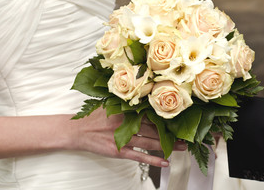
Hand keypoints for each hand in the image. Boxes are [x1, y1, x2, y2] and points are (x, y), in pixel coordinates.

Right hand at [69, 107, 186, 166]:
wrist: (77, 130)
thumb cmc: (95, 118)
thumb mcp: (111, 105)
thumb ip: (127, 105)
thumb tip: (144, 101)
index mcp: (127, 111)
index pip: (152, 115)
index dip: (167, 119)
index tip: (180, 120)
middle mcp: (128, 124)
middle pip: (155, 129)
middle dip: (172, 133)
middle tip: (187, 136)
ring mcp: (124, 139)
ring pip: (151, 142)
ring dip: (168, 146)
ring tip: (182, 148)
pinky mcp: (119, 152)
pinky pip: (139, 156)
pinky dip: (153, 160)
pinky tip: (165, 162)